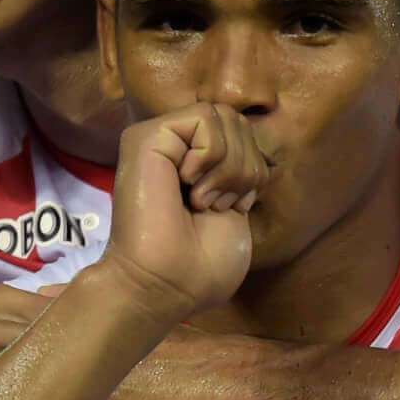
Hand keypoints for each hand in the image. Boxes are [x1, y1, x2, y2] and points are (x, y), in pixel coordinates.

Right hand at [87, 106, 263, 323]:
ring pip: (223, 115)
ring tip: (203, 201)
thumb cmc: (200, 265)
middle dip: (245, 166)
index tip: (234, 207)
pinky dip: (213, 156)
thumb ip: (240, 169)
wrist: (167, 284)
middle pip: (236, 119)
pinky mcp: (147, 136)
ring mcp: (158, 139)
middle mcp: (174, 146)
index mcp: (193, 162)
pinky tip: (190, 187)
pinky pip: (204, 118)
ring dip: (230, 166)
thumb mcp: (236, 209)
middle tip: (218, 205)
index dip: (253, 169)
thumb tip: (250, 144)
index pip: (242, 133)